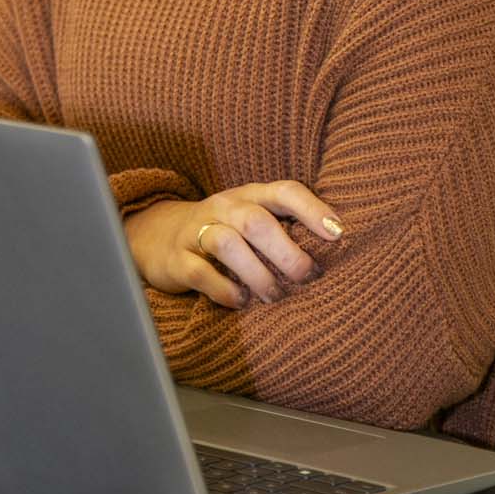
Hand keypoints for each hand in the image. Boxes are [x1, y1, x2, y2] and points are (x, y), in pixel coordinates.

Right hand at [124, 181, 343, 309]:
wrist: (156, 237)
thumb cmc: (222, 233)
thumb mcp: (250, 222)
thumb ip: (283, 230)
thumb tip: (331, 254)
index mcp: (249, 196)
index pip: (284, 192)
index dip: (312, 209)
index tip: (338, 233)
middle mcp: (223, 207)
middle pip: (256, 220)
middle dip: (286, 251)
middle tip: (306, 277)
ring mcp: (196, 231)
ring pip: (227, 243)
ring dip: (257, 273)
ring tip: (274, 296)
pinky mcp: (176, 258)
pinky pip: (200, 272)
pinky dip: (224, 289)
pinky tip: (241, 302)